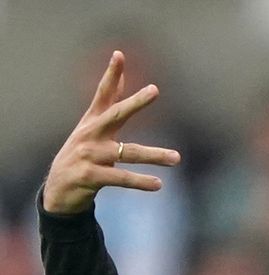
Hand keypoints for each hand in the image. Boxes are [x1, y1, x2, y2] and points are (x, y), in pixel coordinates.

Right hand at [42, 50, 180, 213]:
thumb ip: (108, 104)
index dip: (111, 74)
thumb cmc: (82, 155)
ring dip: (154, 155)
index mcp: (92, 121)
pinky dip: (140, 181)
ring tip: (176, 158)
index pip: (103, 93)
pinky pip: (121, 177)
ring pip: (128, 152)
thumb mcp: (92, 127)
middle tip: (154, 90)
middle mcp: (90, 134)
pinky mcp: (90, 176)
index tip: (119, 54)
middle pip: (116, 114)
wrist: (58, 190)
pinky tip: (158, 184)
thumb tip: (122, 75)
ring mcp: (89, 155)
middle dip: (135, 102)